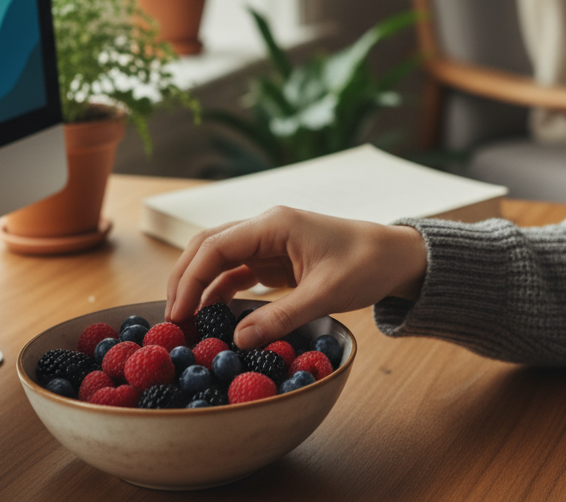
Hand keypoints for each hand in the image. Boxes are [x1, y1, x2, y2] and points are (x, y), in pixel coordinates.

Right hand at [164, 205, 426, 349]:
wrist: (395, 255)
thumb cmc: (366, 264)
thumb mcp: (325, 294)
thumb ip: (282, 317)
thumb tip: (238, 341)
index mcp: (275, 224)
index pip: (217, 245)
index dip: (190, 278)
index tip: (177, 313)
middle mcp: (267, 227)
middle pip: (209, 246)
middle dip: (185, 279)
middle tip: (170, 320)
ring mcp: (269, 242)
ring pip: (220, 258)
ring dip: (199, 285)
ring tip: (183, 321)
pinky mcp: (275, 259)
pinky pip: (238, 272)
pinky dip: (220, 291)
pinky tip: (211, 315)